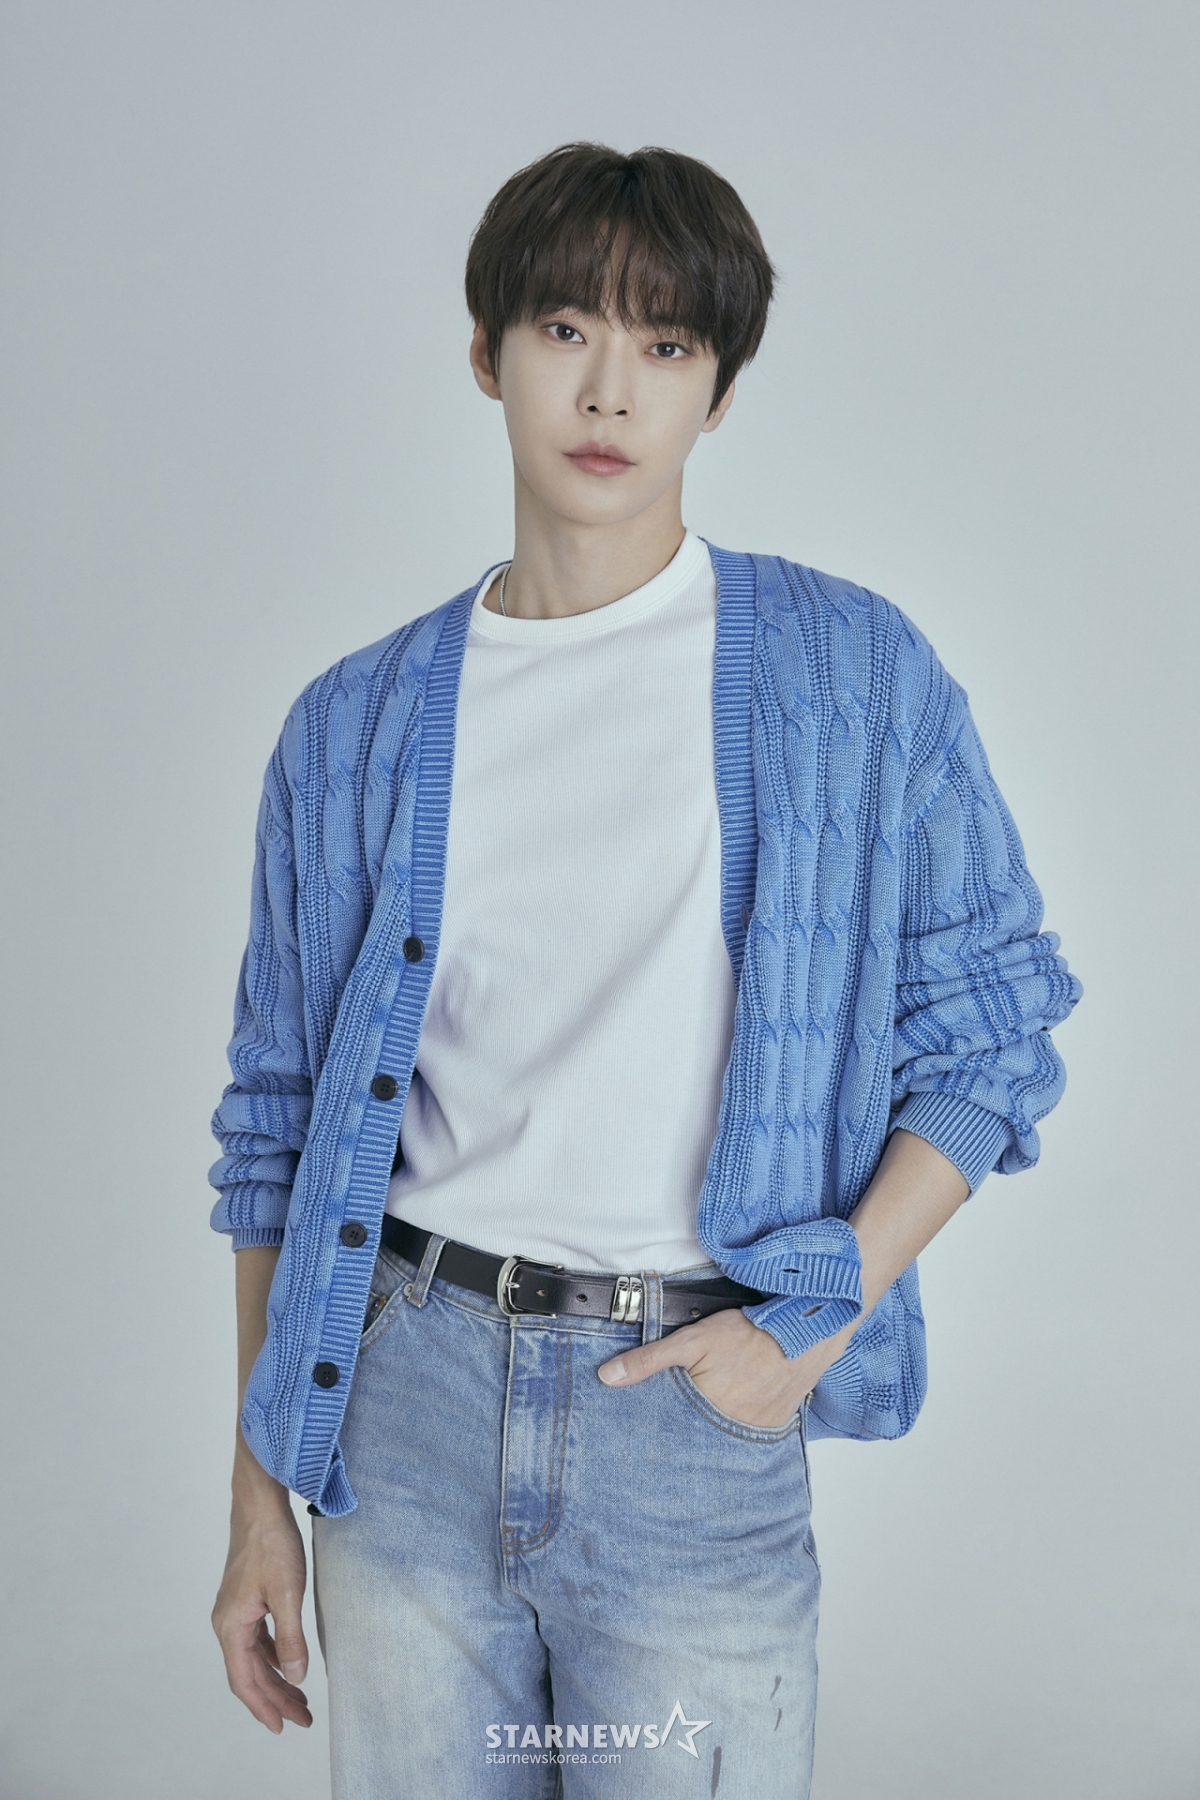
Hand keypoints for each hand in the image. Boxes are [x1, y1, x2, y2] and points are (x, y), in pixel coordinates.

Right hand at [212, 1482, 312, 1733]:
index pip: (245, 1680)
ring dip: (275, 1679)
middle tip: (302, 1718)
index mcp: (231, 1626)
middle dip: (275, 1698)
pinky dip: (272, 1657)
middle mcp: (227, 1623)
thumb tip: (296, 1678)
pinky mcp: (246, 1600)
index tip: (282, 1728)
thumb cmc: (272, 1544)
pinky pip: (257, 1640)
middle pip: (250, 1673)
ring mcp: (235, 1611)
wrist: (260, 1506)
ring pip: (254, 1657)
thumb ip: (291, 1638)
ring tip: (299, 1699)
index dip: (263, 1707)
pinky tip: (288, 1663)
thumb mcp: (288, 1593)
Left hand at [596, 1306, 839, 1428]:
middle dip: (685, 1435)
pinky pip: (748, 1434)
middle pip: (698, 1438)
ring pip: (722, 1439)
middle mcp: (730, 1429)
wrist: (805, 1329)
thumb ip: (649, 1360)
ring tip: (704, 1420)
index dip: (659, 1431)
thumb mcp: (691, 1339)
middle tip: (677, 1427)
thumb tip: (607, 1377)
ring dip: (712, 1431)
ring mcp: (755, 1430)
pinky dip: (737, 1427)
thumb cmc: (748, 1332)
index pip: (672, 1433)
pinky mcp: (773, 1425)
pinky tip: (732, 1413)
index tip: (645, 1436)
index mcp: (705, 1412)